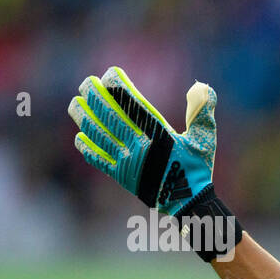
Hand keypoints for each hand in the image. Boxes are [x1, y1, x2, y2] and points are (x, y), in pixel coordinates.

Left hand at [69, 67, 239, 258]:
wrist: (189, 204)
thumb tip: (200, 86)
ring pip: (99, 134)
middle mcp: (140, 146)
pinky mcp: (122, 176)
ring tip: (75, 103)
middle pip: (111, 115)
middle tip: (86, 83)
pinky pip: (99, 159)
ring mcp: (128, 162)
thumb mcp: (205, 139)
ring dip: (84, 118)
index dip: (119, 87)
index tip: (111, 74)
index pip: (133, 104)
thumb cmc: (197, 169)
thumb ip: (202, 112)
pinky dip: (87, 148)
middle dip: (96, 96)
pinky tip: (80, 136)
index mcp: (159, 135)